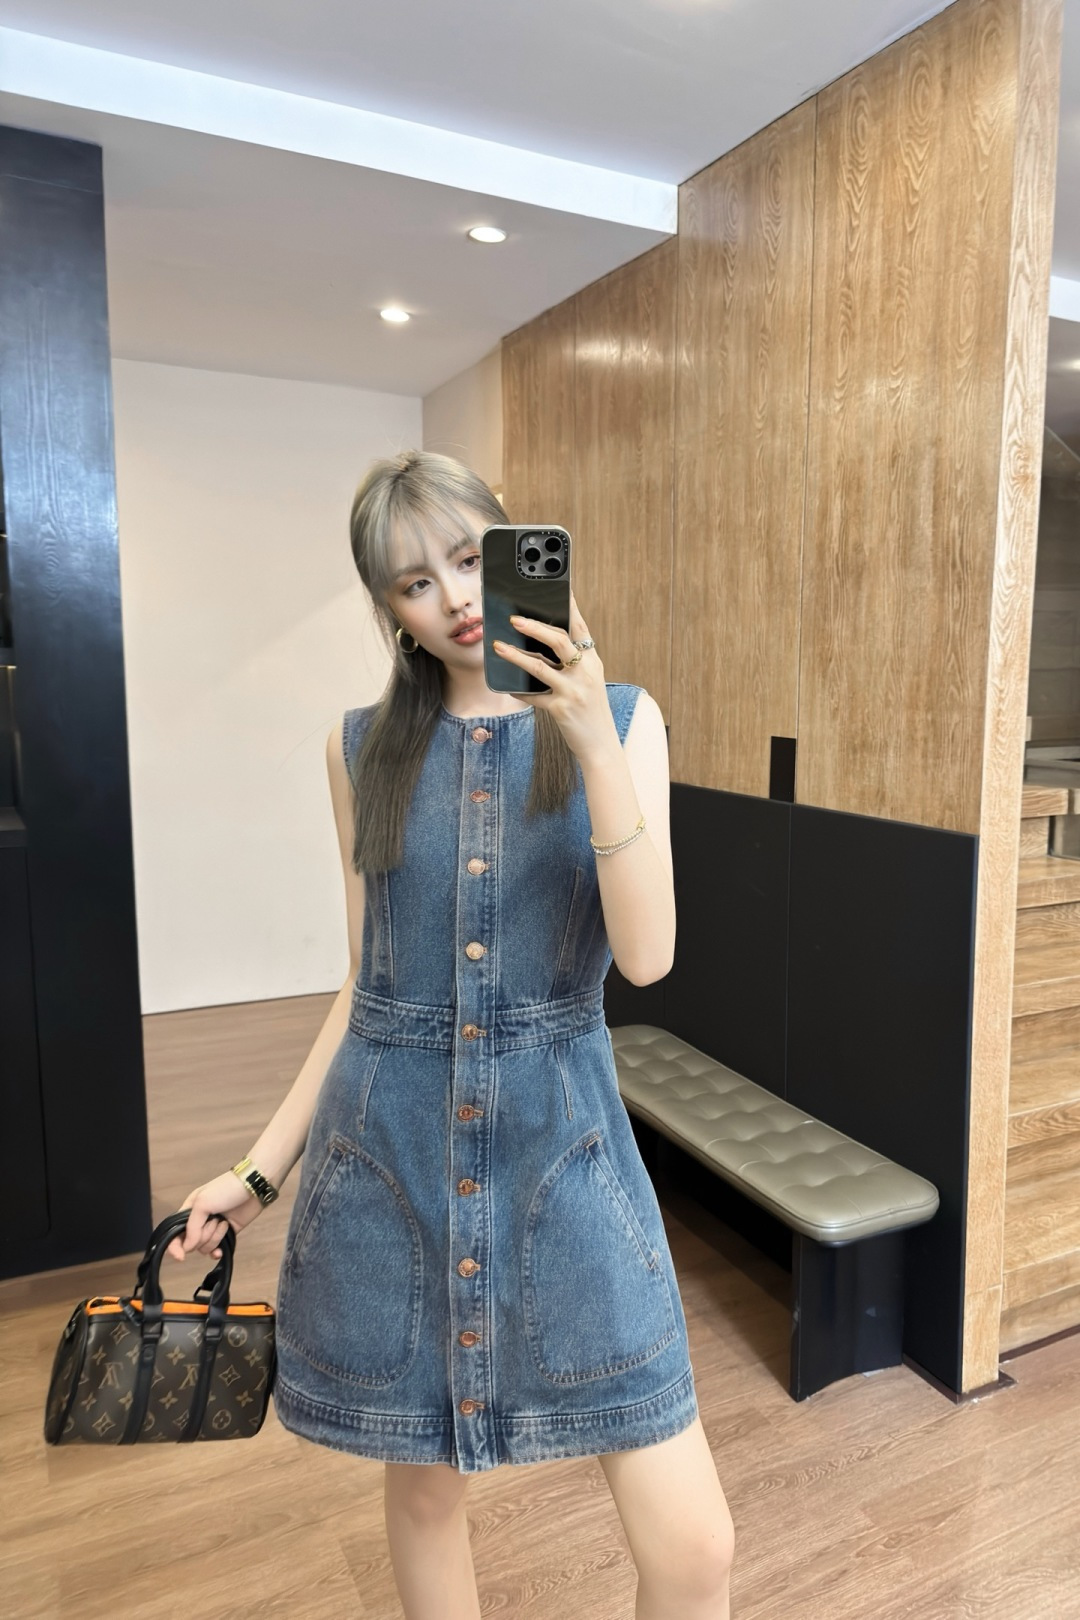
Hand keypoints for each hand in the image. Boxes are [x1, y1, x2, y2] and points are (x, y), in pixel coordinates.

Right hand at [165, 1169, 266, 1262]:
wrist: (254, 1187)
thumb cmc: (226, 1189)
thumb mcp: (203, 1203)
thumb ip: (192, 1227)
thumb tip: (187, 1248)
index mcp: (189, 1210)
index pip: (174, 1232)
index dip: (174, 1246)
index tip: (181, 1257)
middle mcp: (199, 1220)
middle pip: (191, 1243)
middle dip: (203, 1236)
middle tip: (214, 1220)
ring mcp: (213, 1228)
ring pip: (204, 1247)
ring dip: (214, 1238)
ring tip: (224, 1223)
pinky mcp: (227, 1233)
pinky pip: (216, 1250)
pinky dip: (217, 1252)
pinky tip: (221, 1251)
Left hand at [491, 589, 617, 763]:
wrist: (601, 744)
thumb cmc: (591, 710)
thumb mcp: (589, 681)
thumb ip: (572, 662)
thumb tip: (541, 643)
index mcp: (592, 661)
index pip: (580, 627)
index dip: (569, 606)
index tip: (559, 588)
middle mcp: (585, 672)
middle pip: (559, 640)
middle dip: (534, 627)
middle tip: (514, 619)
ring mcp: (574, 691)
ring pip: (540, 667)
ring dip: (516, 655)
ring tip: (498, 646)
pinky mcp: (561, 709)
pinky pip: (533, 696)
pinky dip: (518, 690)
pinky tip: (506, 685)